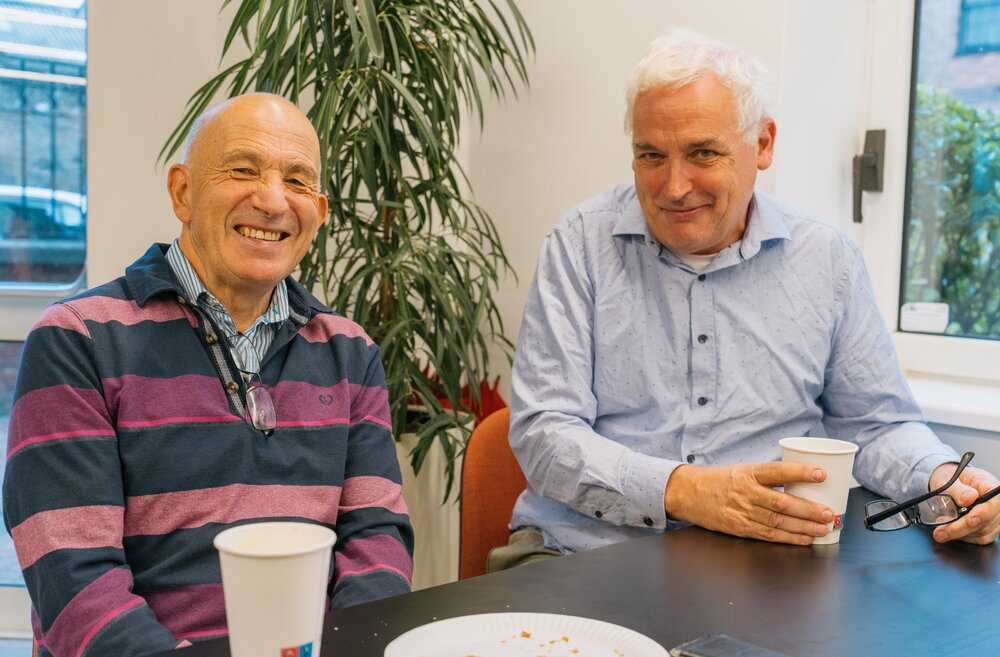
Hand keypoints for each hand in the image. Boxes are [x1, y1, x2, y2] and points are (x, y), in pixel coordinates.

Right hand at [664, 462, 833, 544]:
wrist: (688, 493)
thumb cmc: (718, 480)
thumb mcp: (741, 470)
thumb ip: (767, 477)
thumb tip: (802, 482)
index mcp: (747, 473)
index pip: (778, 471)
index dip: (800, 472)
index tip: (821, 473)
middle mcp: (745, 493)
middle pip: (782, 503)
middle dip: (809, 510)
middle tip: (828, 512)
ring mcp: (742, 512)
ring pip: (778, 522)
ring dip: (804, 527)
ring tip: (823, 527)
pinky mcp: (739, 528)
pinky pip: (768, 535)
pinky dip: (789, 538)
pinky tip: (804, 539)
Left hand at [928, 462, 999, 544]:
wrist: (949, 485)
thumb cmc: (951, 479)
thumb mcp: (948, 478)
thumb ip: (958, 489)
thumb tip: (969, 498)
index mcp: (990, 486)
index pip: (994, 502)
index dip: (983, 513)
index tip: (970, 520)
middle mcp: (996, 504)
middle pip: (986, 521)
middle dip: (962, 528)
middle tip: (941, 532)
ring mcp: (994, 518)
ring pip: (981, 533)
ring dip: (959, 534)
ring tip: (940, 529)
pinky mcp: (988, 529)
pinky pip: (977, 538)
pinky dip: (962, 537)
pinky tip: (949, 531)